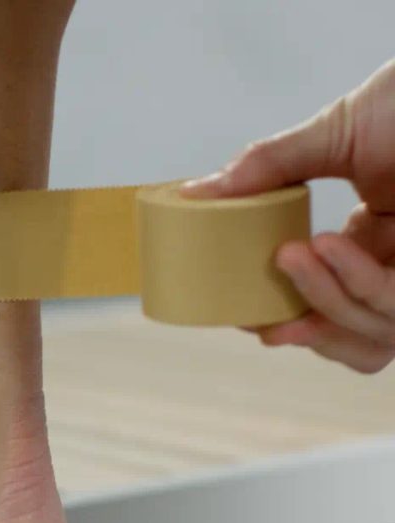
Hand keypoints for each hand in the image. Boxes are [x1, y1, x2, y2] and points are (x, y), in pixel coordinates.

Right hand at [182, 59, 394, 372]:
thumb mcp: (330, 133)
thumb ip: (268, 165)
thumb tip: (196, 192)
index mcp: (368, 244)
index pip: (331, 311)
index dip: (294, 329)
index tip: (251, 323)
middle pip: (357, 341)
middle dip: (308, 334)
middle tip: (264, 319)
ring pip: (374, 334)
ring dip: (324, 304)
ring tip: (290, 256)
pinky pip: (393, 300)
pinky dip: (355, 282)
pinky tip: (327, 246)